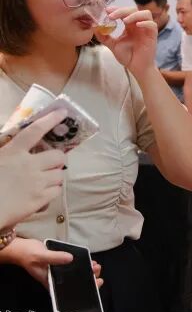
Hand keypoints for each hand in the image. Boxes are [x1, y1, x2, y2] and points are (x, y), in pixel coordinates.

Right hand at [0, 110, 67, 228]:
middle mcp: (29, 164)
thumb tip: (18, 149)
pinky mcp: (40, 199)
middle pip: (58, 156)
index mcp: (13, 152)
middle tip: (51, 163)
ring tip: (46, 179)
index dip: (50, 119)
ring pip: (60, 174)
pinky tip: (44, 193)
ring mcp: (37, 182)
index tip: (62, 112)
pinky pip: (57, 190)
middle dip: (58, 159)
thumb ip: (8, 152)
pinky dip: (53, 191)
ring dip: (55, 175)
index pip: (35, 130)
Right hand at [3, 238, 102, 289]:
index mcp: (51, 283)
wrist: (22, 248)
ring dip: (87, 272)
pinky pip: (74, 267)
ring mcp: (59, 272)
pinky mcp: (61, 264)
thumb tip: (70, 258)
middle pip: (75, 284)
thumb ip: (55, 258)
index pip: (69, 292)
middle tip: (97, 272)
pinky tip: (90, 261)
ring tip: (96, 266)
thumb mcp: (41, 256)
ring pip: (76, 275)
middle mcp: (57, 280)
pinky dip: (83, 265)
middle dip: (89, 280)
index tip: (95, 285)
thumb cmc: (29, 255)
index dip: (83, 291)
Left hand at [97, 6, 157, 78]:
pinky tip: (138, 25)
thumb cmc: (128, 56)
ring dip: (135, 15)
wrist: (136, 67)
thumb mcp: (113, 45)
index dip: (116, 9)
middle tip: (111, 15)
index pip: (124, 12)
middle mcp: (138, 25)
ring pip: (145, 14)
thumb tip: (95, 28)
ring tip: (125, 20)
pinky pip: (152, 25)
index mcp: (130, 26)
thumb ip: (104, 37)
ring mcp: (146, 29)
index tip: (107, 10)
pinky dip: (145, 23)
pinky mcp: (153, 35)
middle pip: (134, 9)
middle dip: (122, 11)